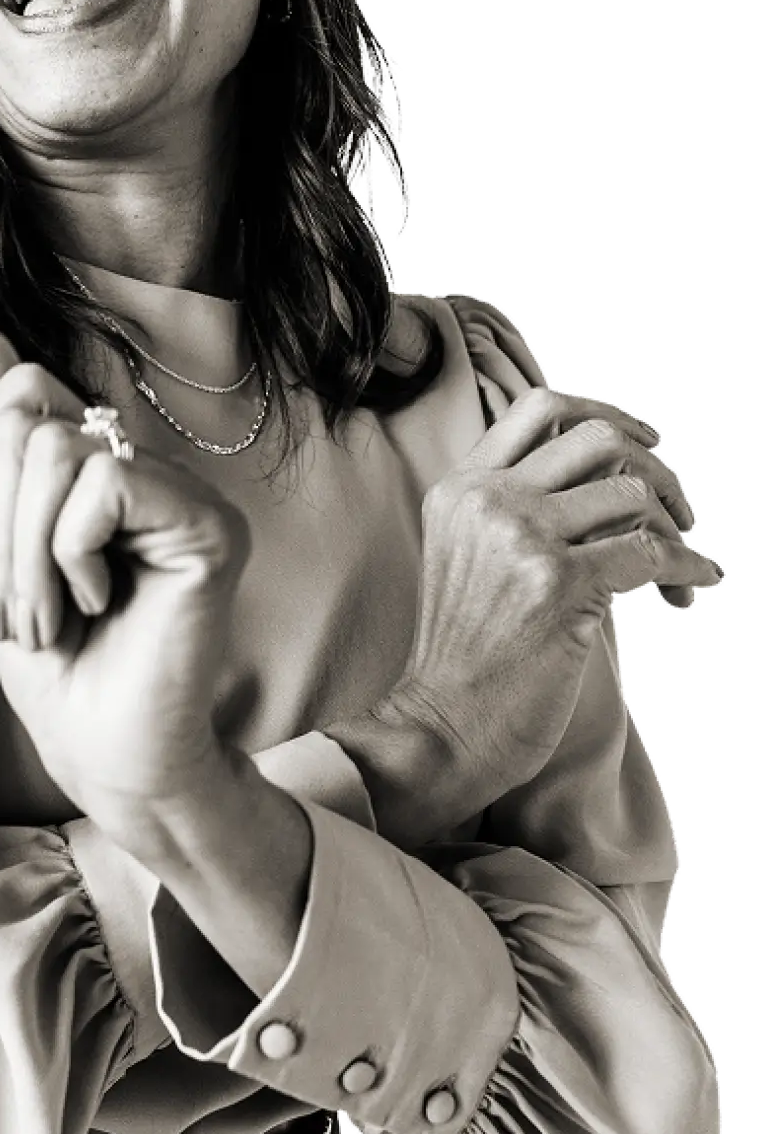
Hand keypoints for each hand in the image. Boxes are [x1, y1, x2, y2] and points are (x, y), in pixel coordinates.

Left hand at [0, 329, 250, 818]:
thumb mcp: (0, 544)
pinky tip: (98, 603)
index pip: (21, 391)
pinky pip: (104, 486)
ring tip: (51, 617)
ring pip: (56, 451)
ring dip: (25, 556)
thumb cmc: (58, 665)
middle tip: (20, 606)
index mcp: (101, 461)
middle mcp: (149, 464)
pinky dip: (69, 555)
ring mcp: (184, 493)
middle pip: (28, 419)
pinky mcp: (207, 529)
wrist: (107, 756)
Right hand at [382, 387, 723, 809]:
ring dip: (674, 529)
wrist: (443, 724)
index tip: (645, 442)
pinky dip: (685, 569)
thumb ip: (511, 509)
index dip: (606, 415)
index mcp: (461, 487)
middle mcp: (487, 500)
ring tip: (678, 570)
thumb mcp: (466, 557)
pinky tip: (691, 589)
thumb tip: (609, 480)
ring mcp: (521, 537)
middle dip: (655, 469)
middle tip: (679, 511)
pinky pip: (651, 553)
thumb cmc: (466, 655)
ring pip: (632, 492)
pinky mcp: (558, 583)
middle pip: (597, 438)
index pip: (541, 409)